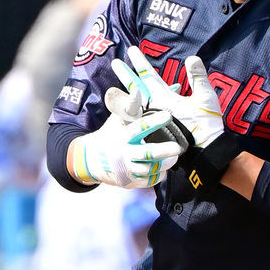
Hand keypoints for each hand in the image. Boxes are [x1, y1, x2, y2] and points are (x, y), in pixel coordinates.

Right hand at [69, 89, 184, 188]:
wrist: (91, 159)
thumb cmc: (111, 133)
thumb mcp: (119, 117)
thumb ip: (135, 104)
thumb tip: (152, 88)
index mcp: (122, 135)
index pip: (139, 127)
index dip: (154, 121)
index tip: (168, 116)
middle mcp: (124, 153)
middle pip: (146, 153)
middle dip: (163, 150)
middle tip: (178, 147)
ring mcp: (126, 169)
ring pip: (149, 169)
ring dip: (164, 164)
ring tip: (174, 157)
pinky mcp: (129, 181)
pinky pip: (148, 181)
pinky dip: (158, 175)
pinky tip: (163, 168)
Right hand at [112, 46, 226, 149]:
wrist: (208, 148)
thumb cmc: (208, 123)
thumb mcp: (204, 97)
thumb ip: (198, 78)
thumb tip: (192, 58)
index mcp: (167, 97)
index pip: (150, 76)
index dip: (141, 63)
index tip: (132, 49)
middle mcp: (156, 107)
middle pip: (136, 89)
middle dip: (126, 76)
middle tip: (115, 62)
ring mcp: (152, 121)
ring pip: (132, 107)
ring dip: (122, 98)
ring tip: (116, 91)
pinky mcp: (152, 134)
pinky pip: (136, 125)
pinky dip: (128, 117)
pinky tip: (119, 111)